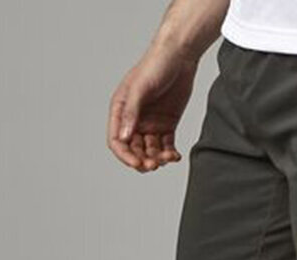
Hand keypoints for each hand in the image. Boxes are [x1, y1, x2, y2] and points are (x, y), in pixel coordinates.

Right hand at [108, 40, 197, 172]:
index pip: (117, 141)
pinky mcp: (167, 125)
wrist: (179, 57)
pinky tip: (175, 156)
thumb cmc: (156, 65)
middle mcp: (134, 120)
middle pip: (134, 150)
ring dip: (157, 159)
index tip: (137, 164)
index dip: (125, 155)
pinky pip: (166, 146)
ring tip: (168, 157)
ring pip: (150, 151)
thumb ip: (131, 112)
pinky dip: (170, 154)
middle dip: (143, 160)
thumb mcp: (140, 88)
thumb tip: (125, 137)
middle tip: (154, 164)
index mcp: (121, 110)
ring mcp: (151, 124)